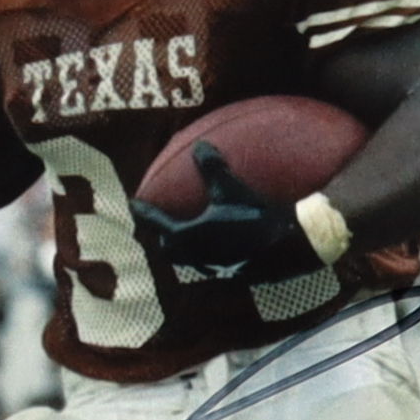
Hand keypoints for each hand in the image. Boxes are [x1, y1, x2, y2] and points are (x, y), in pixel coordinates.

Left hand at [128, 143, 321, 284]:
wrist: (286, 245)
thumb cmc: (254, 216)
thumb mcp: (230, 187)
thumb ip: (211, 166)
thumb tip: (200, 145)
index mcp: (187, 237)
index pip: (157, 223)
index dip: (144, 212)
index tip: (133, 205)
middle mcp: (196, 256)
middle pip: (169, 251)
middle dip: (161, 239)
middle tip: (160, 227)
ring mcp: (214, 268)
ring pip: (190, 262)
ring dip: (184, 251)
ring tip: (187, 239)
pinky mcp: (233, 274)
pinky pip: (212, 266)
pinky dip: (207, 256)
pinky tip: (219, 249)